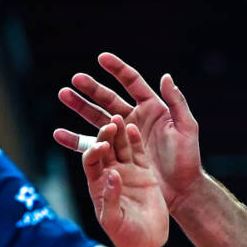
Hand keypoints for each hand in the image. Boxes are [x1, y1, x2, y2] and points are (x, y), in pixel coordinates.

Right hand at [56, 53, 204, 212]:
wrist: (181, 189)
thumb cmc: (187, 159)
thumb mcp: (187, 128)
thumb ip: (177, 102)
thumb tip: (166, 76)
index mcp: (152, 108)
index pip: (133, 82)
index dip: (118, 69)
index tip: (101, 57)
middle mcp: (135, 119)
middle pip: (109, 98)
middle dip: (92, 88)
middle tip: (74, 79)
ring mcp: (123, 137)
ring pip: (97, 117)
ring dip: (80, 106)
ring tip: (64, 95)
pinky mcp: (115, 155)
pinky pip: (91, 145)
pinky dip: (74, 139)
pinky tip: (59, 134)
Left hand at [67, 115, 169, 246]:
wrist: (148, 240)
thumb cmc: (126, 235)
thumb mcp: (113, 220)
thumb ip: (110, 198)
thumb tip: (111, 175)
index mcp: (97, 185)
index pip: (91, 161)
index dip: (93, 152)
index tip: (101, 147)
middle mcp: (110, 174)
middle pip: (104, 149)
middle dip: (105, 137)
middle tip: (110, 125)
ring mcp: (127, 172)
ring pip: (120, 147)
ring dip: (118, 134)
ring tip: (119, 119)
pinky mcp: (144, 173)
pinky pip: (138, 153)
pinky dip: (135, 141)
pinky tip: (133, 128)